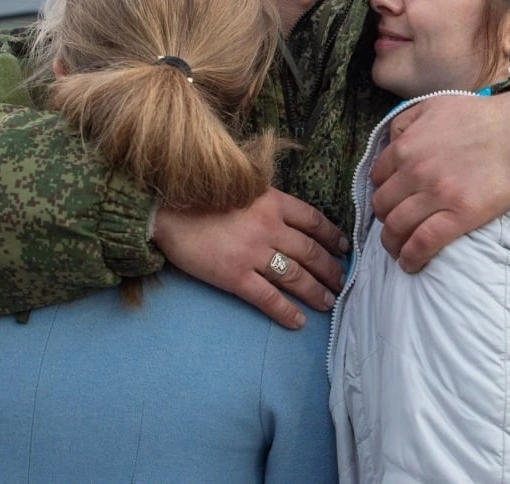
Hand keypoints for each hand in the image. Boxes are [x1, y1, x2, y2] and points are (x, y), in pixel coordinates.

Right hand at [151, 187, 348, 328]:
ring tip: (329, 302)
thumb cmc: (200, 197)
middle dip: (331, 269)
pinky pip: (268, 298)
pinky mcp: (235, 276)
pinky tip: (297, 322)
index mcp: (272, 201)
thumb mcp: (241, 187)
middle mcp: (269, 227)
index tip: (343, 247)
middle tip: (342, 282)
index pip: (313, 220)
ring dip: (316, 291)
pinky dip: (286, 312)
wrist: (166, 210)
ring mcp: (253, 253)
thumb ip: (266, 201)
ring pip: (296, 276)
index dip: (332, 236)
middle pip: (311, 251)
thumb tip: (286, 217)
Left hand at [369, 91, 509, 271]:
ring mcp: (437, 194)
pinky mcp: (460, 215)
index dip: (382, 192)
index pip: (376, 179)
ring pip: (397, 227)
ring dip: (392, 244)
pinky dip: (411, 257)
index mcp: (406, 147)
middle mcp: (415, 171)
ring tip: (397, 250)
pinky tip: (411, 264)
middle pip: (382, 206)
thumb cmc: (479, 116)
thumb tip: (391, 142)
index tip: (391, 201)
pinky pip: (424, 242)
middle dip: (384, 219)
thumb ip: (405, 121)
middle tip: (394, 226)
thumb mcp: (433, 105)